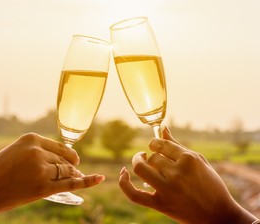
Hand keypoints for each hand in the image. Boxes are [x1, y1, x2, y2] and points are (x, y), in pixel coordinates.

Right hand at [0, 133, 103, 223]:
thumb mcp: (15, 152)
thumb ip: (36, 152)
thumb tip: (59, 159)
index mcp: (31, 138)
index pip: (58, 146)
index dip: (68, 154)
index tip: (73, 159)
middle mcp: (38, 151)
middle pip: (64, 159)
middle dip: (70, 166)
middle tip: (74, 170)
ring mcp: (42, 170)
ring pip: (67, 171)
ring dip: (73, 174)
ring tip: (76, 176)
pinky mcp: (43, 188)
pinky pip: (71, 183)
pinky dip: (88, 181)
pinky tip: (100, 178)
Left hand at [119, 127, 256, 223]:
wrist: (219, 215)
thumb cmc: (211, 185)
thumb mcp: (199, 161)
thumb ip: (177, 145)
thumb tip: (162, 128)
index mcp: (188, 159)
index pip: (161, 144)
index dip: (155, 144)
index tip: (155, 147)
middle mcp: (177, 173)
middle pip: (152, 157)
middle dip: (153, 157)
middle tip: (157, 162)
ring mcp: (168, 190)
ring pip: (141, 169)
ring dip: (138, 163)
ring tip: (141, 161)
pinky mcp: (161, 205)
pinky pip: (134, 194)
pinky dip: (124, 184)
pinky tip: (123, 173)